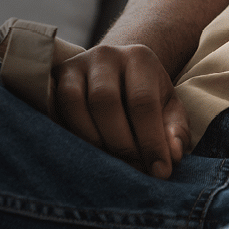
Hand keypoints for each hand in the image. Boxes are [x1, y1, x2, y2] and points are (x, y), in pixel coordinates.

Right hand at [53, 43, 190, 178]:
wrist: (116, 73)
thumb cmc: (145, 97)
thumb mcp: (169, 109)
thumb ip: (175, 132)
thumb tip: (172, 156)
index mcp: (140, 58)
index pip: (142, 102)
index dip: (151, 141)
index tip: (159, 172)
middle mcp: (105, 55)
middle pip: (105, 100)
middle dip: (119, 143)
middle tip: (132, 170)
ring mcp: (76, 65)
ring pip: (73, 102)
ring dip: (90, 140)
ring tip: (108, 163)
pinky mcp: (54, 79)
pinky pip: (52, 108)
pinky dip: (67, 133)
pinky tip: (84, 152)